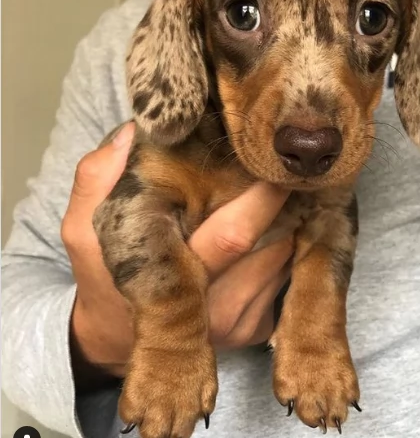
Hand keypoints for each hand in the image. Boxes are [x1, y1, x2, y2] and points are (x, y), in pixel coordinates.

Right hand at [62, 122, 292, 388]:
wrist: (119, 334)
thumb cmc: (103, 275)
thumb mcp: (82, 228)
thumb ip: (97, 179)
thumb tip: (133, 133)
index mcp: (175, 283)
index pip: (234, 235)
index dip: (263, 197)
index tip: (272, 161)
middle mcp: (219, 311)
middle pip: (275, 244)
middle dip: (283, 203)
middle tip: (280, 168)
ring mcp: (243, 324)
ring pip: (287, 257)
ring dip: (287, 222)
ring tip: (275, 193)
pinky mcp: (259, 329)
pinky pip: (288, 276)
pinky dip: (286, 246)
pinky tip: (271, 228)